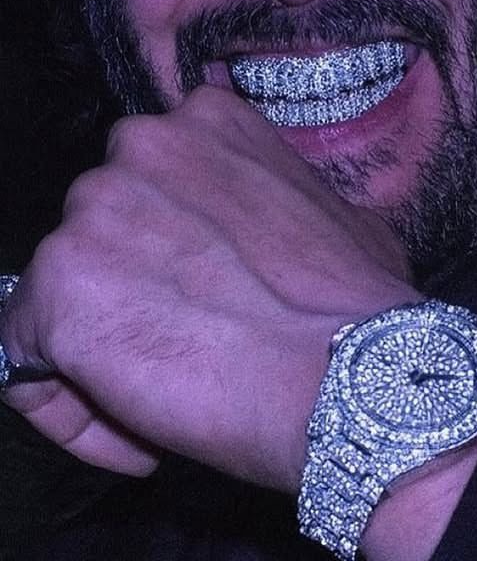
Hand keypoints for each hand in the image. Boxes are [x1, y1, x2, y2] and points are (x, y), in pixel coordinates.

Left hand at [0, 86, 414, 489]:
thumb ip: (282, 203)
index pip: (149, 185)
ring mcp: (90, 214)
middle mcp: (138, 147)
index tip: (197, 303)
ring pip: (62, 292)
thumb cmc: (359, 304)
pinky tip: (136, 436)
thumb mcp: (339, 219)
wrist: (352, 375)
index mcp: (204, 125)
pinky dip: (66, 404)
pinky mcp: (55, 288)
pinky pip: (26, 357)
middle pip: (100, 231)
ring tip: (163, 402)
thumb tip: (273, 233)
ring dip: (100, 351)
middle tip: (179, 350)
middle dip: (130, 294)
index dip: (167, 251)